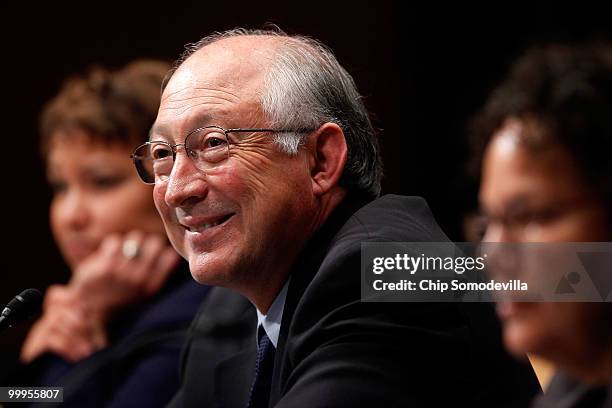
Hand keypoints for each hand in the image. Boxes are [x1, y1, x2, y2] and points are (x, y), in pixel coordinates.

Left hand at [20, 231, 179, 362]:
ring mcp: (124, 273)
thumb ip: (157, 273)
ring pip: (135, 238)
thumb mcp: (144, 292)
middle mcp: (141, 279)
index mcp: (152, 286)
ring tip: (121, 252)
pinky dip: (111, 245)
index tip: (152, 254)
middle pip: (155, 242)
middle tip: (136, 250)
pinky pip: (115, 241)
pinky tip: (107, 254)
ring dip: (128, 242)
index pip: (170, 256)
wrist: (88, 309)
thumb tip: (171, 252)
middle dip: (146, 243)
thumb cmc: (118, 296)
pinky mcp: (106, 266)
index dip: (161, 251)